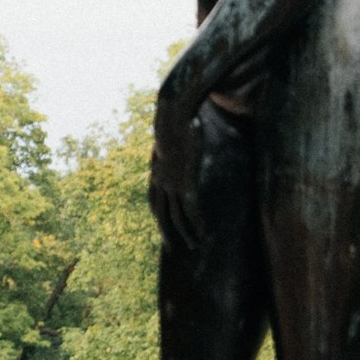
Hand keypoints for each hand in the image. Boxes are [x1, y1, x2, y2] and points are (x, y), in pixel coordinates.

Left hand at [148, 97, 202, 246]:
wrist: (176, 112)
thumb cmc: (176, 121)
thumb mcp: (171, 136)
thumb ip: (174, 145)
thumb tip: (182, 142)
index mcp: (157, 171)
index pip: (154, 199)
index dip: (158, 214)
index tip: (162, 225)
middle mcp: (160, 180)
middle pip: (160, 212)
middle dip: (166, 231)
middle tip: (172, 248)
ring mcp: (171, 182)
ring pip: (175, 215)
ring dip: (185, 232)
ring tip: (194, 245)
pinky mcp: (184, 180)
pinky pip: (190, 206)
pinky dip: (196, 221)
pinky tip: (205, 231)